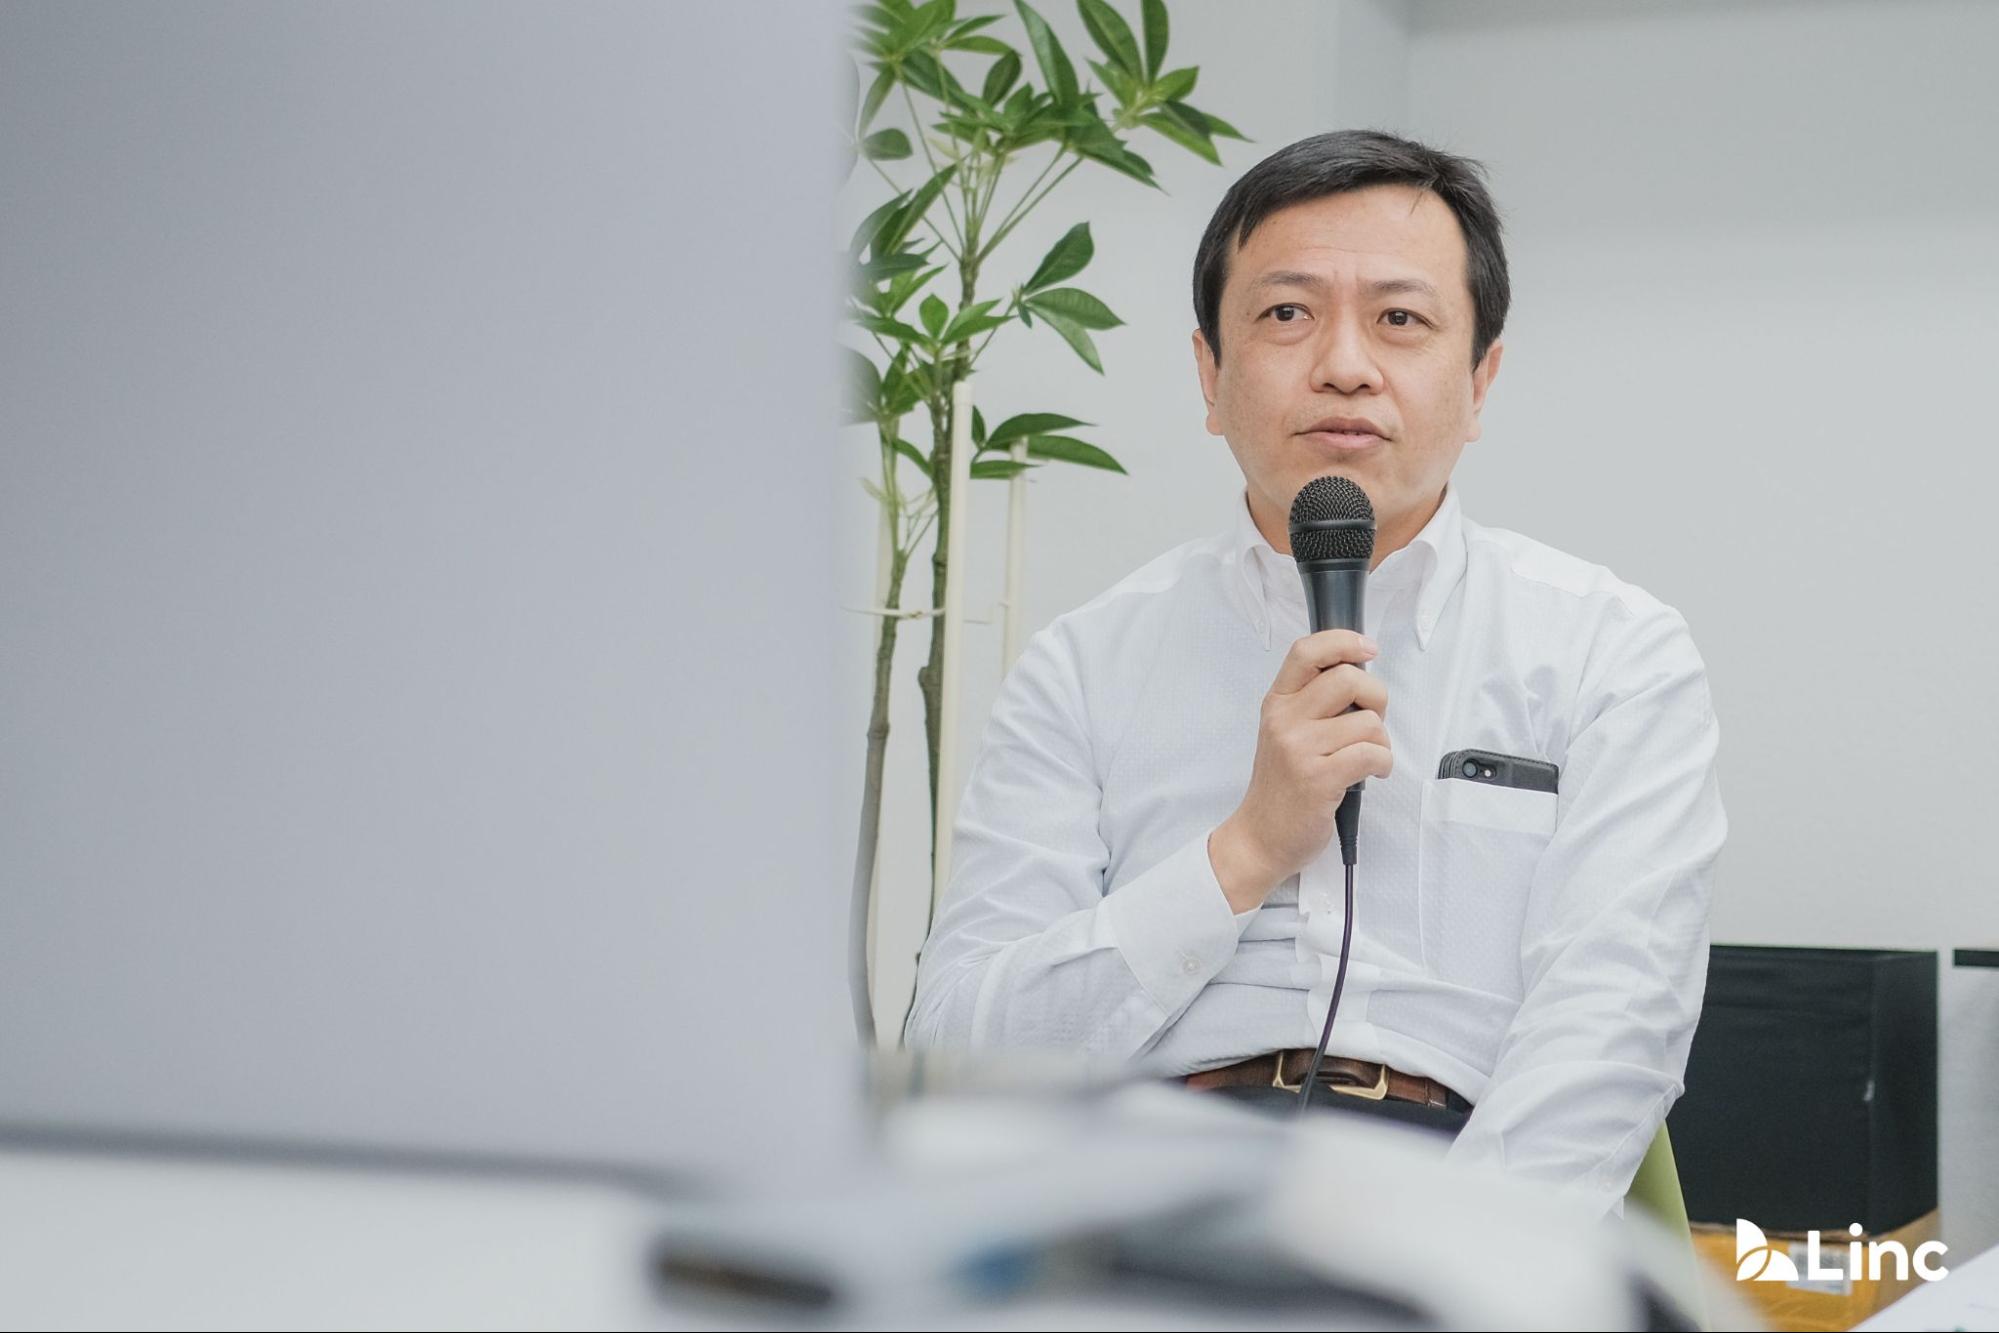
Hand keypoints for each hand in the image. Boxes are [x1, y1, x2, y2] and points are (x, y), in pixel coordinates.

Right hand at [1208, 629, 1391, 911]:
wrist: (1261, 837)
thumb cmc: (1283, 786)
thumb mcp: (1286, 733)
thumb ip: (1313, 703)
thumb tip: (1360, 678)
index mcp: (1277, 703)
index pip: (1306, 652)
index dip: (1343, 641)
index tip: (1368, 650)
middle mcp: (1284, 720)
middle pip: (1348, 679)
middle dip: (1376, 698)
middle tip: (1370, 721)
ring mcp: (1299, 749)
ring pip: (1368, 722)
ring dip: (1381, 742)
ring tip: (1366, 757)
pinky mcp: (1318, 779)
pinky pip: (1372, 754)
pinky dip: (1382, 764)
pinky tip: (1370, 774)